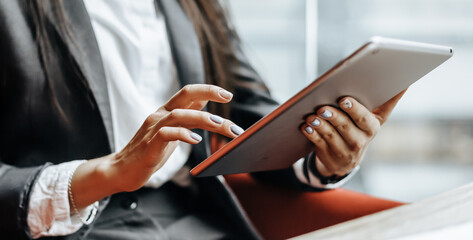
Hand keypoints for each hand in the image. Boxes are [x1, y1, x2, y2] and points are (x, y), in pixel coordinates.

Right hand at [71, 84, 242, 207]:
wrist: (122, 170)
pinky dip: (183, 134)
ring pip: (180, 114)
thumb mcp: (171, 131)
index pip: (189, 93)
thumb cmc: (150, 151)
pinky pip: (167, 134)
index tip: (227, 94)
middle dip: (208, 92)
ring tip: (220, 125)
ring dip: (203, 118)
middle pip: (185, 94)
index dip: (208, 90)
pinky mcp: (150, 144)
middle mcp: (160, 115)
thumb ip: (185, 116)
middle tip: (228, 98)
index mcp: (166, 111)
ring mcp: (154, 128)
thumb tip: (203, 101)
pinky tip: (196, 140)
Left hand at [301, 90, 405, 176]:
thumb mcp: (373, 117)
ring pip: (331, 135)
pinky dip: (312, 134)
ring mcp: (345, 150)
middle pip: (346, 126)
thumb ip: (386, 101)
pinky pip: (319, 144)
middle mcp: (361, 139)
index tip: (345, 100)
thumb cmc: (359, 128)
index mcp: (373, 126)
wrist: (346, 159)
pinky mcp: (330, 156)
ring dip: (320, 124)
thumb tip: (405, 83)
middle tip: (323, 107)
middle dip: (334, 115)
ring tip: (312, 116)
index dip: (356, 109)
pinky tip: (306, 127)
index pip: (366, 117)